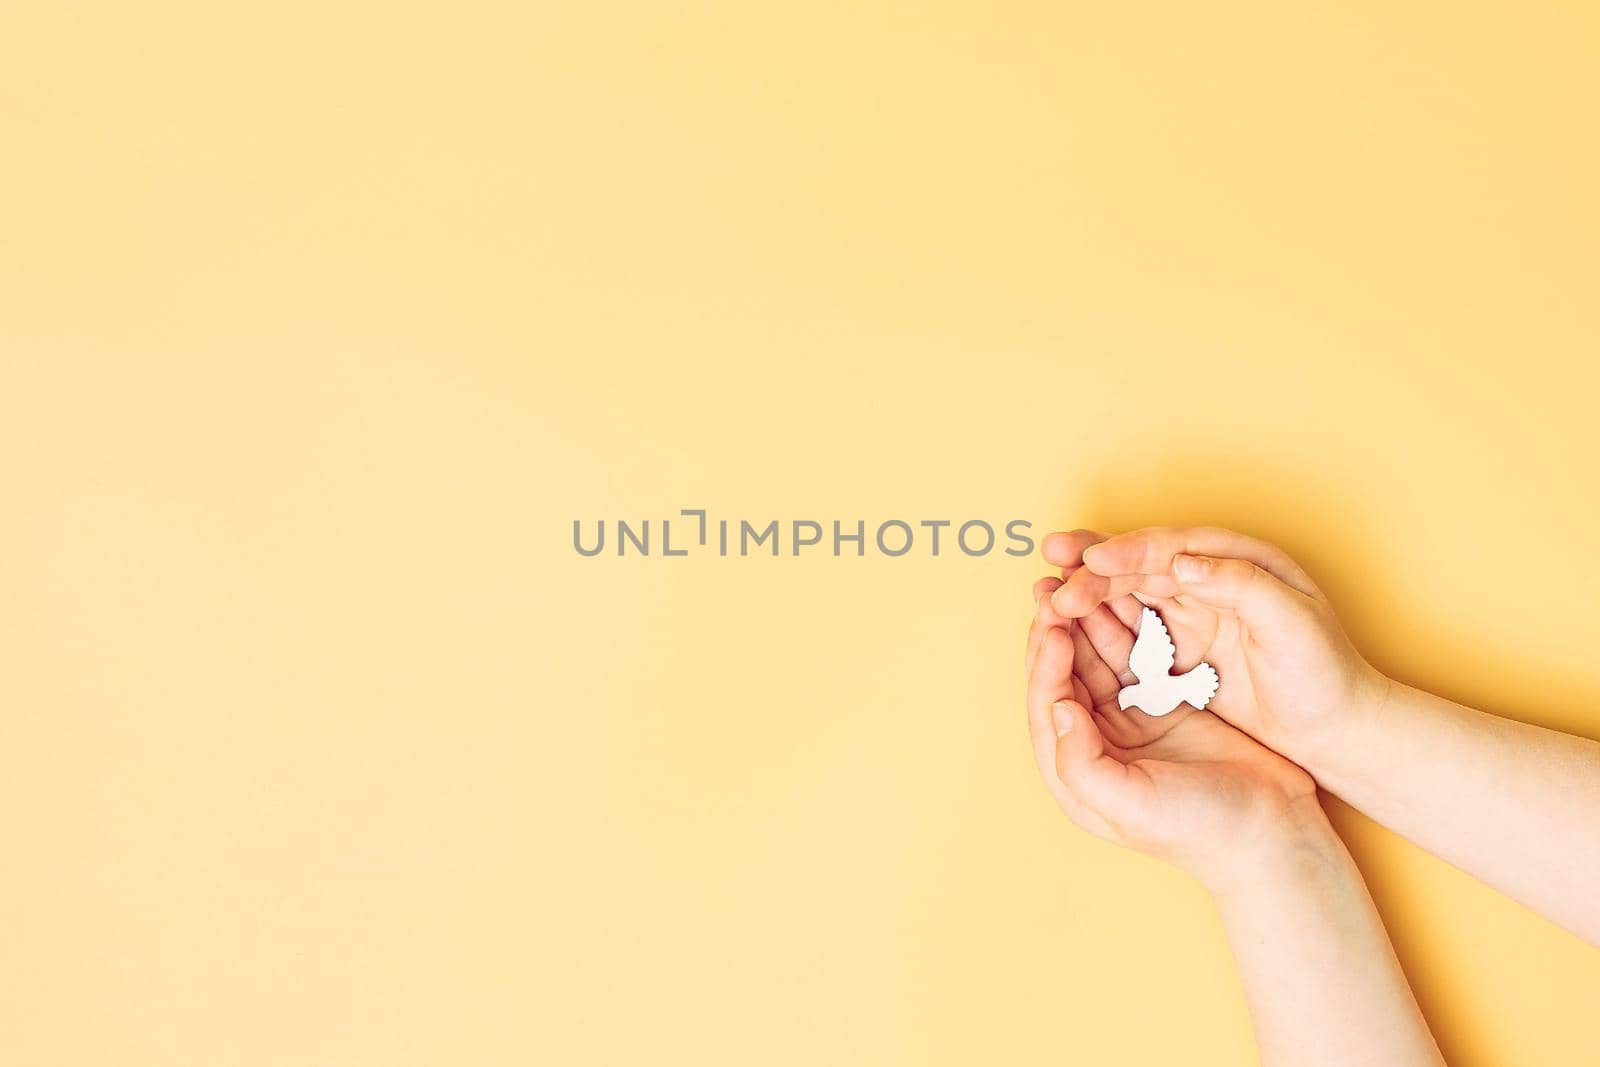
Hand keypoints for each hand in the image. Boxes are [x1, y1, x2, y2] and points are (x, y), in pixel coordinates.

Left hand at [1025, 566, 1322, 890]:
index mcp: (1077, 772)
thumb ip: (1082, 762)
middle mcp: (1097, 743)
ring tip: (1083, 582)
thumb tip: (1058, 709)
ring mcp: (1133, 722)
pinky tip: (1126, 595)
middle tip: (1056, 588)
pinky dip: (1130, 626)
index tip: (1054, 626)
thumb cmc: (1200, 830)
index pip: (1049, 705)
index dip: (1046, 664)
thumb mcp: (1130, 804)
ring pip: (1100, 659)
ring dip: (1090, 622)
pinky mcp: (1167, 706)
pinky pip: (1140, 656)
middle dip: (1060, 631)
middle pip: (1067, 675)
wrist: (1272, 836)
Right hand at [1043, 527, 1389, 766]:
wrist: (1338, 729)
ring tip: (1047, 592)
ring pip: (1127, 592)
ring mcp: (1194, 613)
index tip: (1091, 561)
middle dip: (1093, 566)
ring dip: (1088, 591)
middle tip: (1053, 571)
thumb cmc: (1326, 675)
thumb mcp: (1293, 624)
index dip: (1128, 551)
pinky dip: (1098, 624)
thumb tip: (1183, 562)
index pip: (1172, 547)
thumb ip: (1239, 585)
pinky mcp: (1182, 648)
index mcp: (1240, 560)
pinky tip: (1068, 627)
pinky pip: (1131, 628)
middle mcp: (1211, 579)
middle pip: (1140, 564)